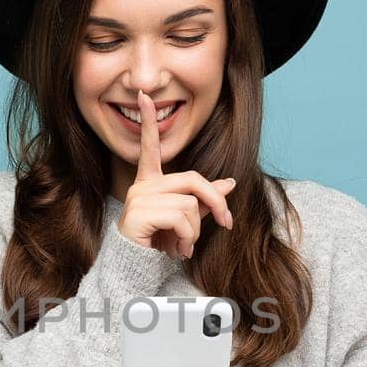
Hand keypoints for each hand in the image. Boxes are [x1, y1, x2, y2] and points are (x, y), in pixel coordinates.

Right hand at [119, 88, 235, 258]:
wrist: (136, 270)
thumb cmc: (159, 244)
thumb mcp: (187, 218)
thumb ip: (206, 198)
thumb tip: (231, 182)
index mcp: (150, 183)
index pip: (150, 148)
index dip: (150, 122)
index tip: (144, 96)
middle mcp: (142, 186)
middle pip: (193, 180)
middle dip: (216, 202)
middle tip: (226, 223)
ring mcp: (139, 198)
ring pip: (190, 204)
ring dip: (196, 231)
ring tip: (185, 246)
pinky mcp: (139, 213)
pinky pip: (180, 217)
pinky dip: (188, 237)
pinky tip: (178, 249)